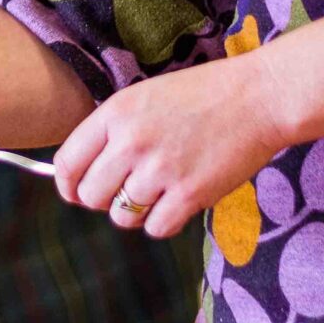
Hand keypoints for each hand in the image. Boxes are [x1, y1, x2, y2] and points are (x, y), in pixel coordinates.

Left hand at [54, 54, 289, 238]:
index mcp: (115, 113)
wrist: (256, 98)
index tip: (74, 191)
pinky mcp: (190, 194)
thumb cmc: (201, 95)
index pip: (68, 162)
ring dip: (134, 211)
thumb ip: (112, 130)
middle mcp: (131, 142)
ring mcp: (160, 169)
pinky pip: (155, 227)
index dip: (67, 184)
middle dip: (103, 198)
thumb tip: (83, 169)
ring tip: (156, 192)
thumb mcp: (143, 97)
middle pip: (91, 195)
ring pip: (121, 216)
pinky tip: (176, 201)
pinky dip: (163, 220)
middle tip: (124, 190)